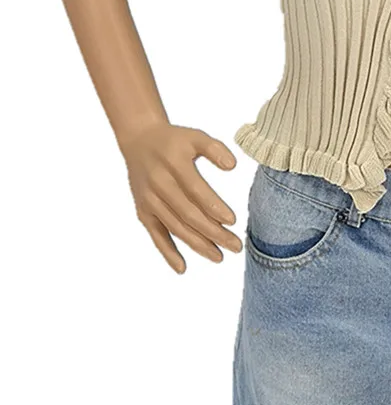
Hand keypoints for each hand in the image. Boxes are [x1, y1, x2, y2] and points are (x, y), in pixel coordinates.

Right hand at [119, 121, 242, 272]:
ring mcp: (149, 200)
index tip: (233, 221)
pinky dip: (168, 253)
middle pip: (188, 214)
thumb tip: (232, 166)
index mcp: (174, 164)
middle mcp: (159, 184)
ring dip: (197, 245)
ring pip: (175, 228)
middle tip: (236, 245)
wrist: (139, 140)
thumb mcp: (196, 136)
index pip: (196, 191)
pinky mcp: (143, 211)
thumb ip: (215, 149)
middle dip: (213, 233)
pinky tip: (182, 268)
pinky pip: (156, 235)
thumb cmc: (174, 141)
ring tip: (219, 256)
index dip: (214, 207)